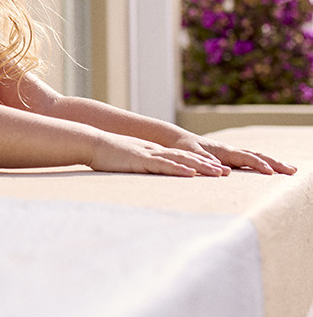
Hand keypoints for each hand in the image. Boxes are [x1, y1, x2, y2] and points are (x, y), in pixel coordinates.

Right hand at [89, 133, 228, 176]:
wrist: (89, 142)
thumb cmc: (104, 154)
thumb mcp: (125, 161)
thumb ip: (136, 166)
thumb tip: (141, 174)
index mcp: (151, 152)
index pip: (180, 157)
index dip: (199, 162)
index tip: (216, 169)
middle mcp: (154, 151)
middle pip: (186, 157)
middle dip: (207, 165)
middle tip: (227, 172)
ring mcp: (148, 154)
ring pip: (179, 160)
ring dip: (200, 166)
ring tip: (218, 173)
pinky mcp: (140, 160)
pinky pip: (162, 164)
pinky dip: (178, 168)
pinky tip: (190, 173)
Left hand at [181, 135, 296, 175]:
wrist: (178, 139)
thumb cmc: (183, 147)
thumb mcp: (190, 154)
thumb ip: (204, 161)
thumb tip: (223, 170)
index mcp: (223, 151)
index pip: (245, 157)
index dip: (258, 164)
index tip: (271, 172)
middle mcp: (230, 151)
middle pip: (256, 155)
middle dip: (275, 163)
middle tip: (293, 170)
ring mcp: (231, 154)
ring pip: (256, 157)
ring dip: (272, 162)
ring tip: (290, 169)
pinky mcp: (230, 157)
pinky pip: (250, 160)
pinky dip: (263, 163)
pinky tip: (272, 169)